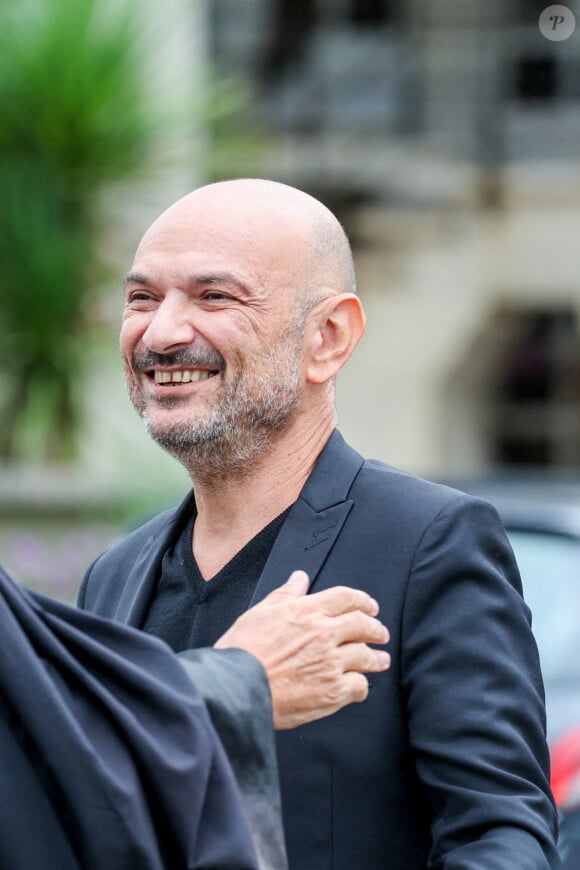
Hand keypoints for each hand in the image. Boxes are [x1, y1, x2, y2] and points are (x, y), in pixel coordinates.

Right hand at [214, 570, 389, 728]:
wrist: (236, 688)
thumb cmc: (242, 651)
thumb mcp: (260, 612)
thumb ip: (285, 594)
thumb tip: (299, 578)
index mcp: (307, 611)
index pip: (346, 598)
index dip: (363, 601)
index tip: (371, 607)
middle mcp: (323, 634)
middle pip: (363, 625)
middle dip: (376, 629)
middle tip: (380, 633)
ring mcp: (330, 663)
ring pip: (366, 657)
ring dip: (376, 658)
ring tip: (380, 660)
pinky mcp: (332, 692)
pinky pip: (359, 686)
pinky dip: (361, 686)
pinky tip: (358, 687)